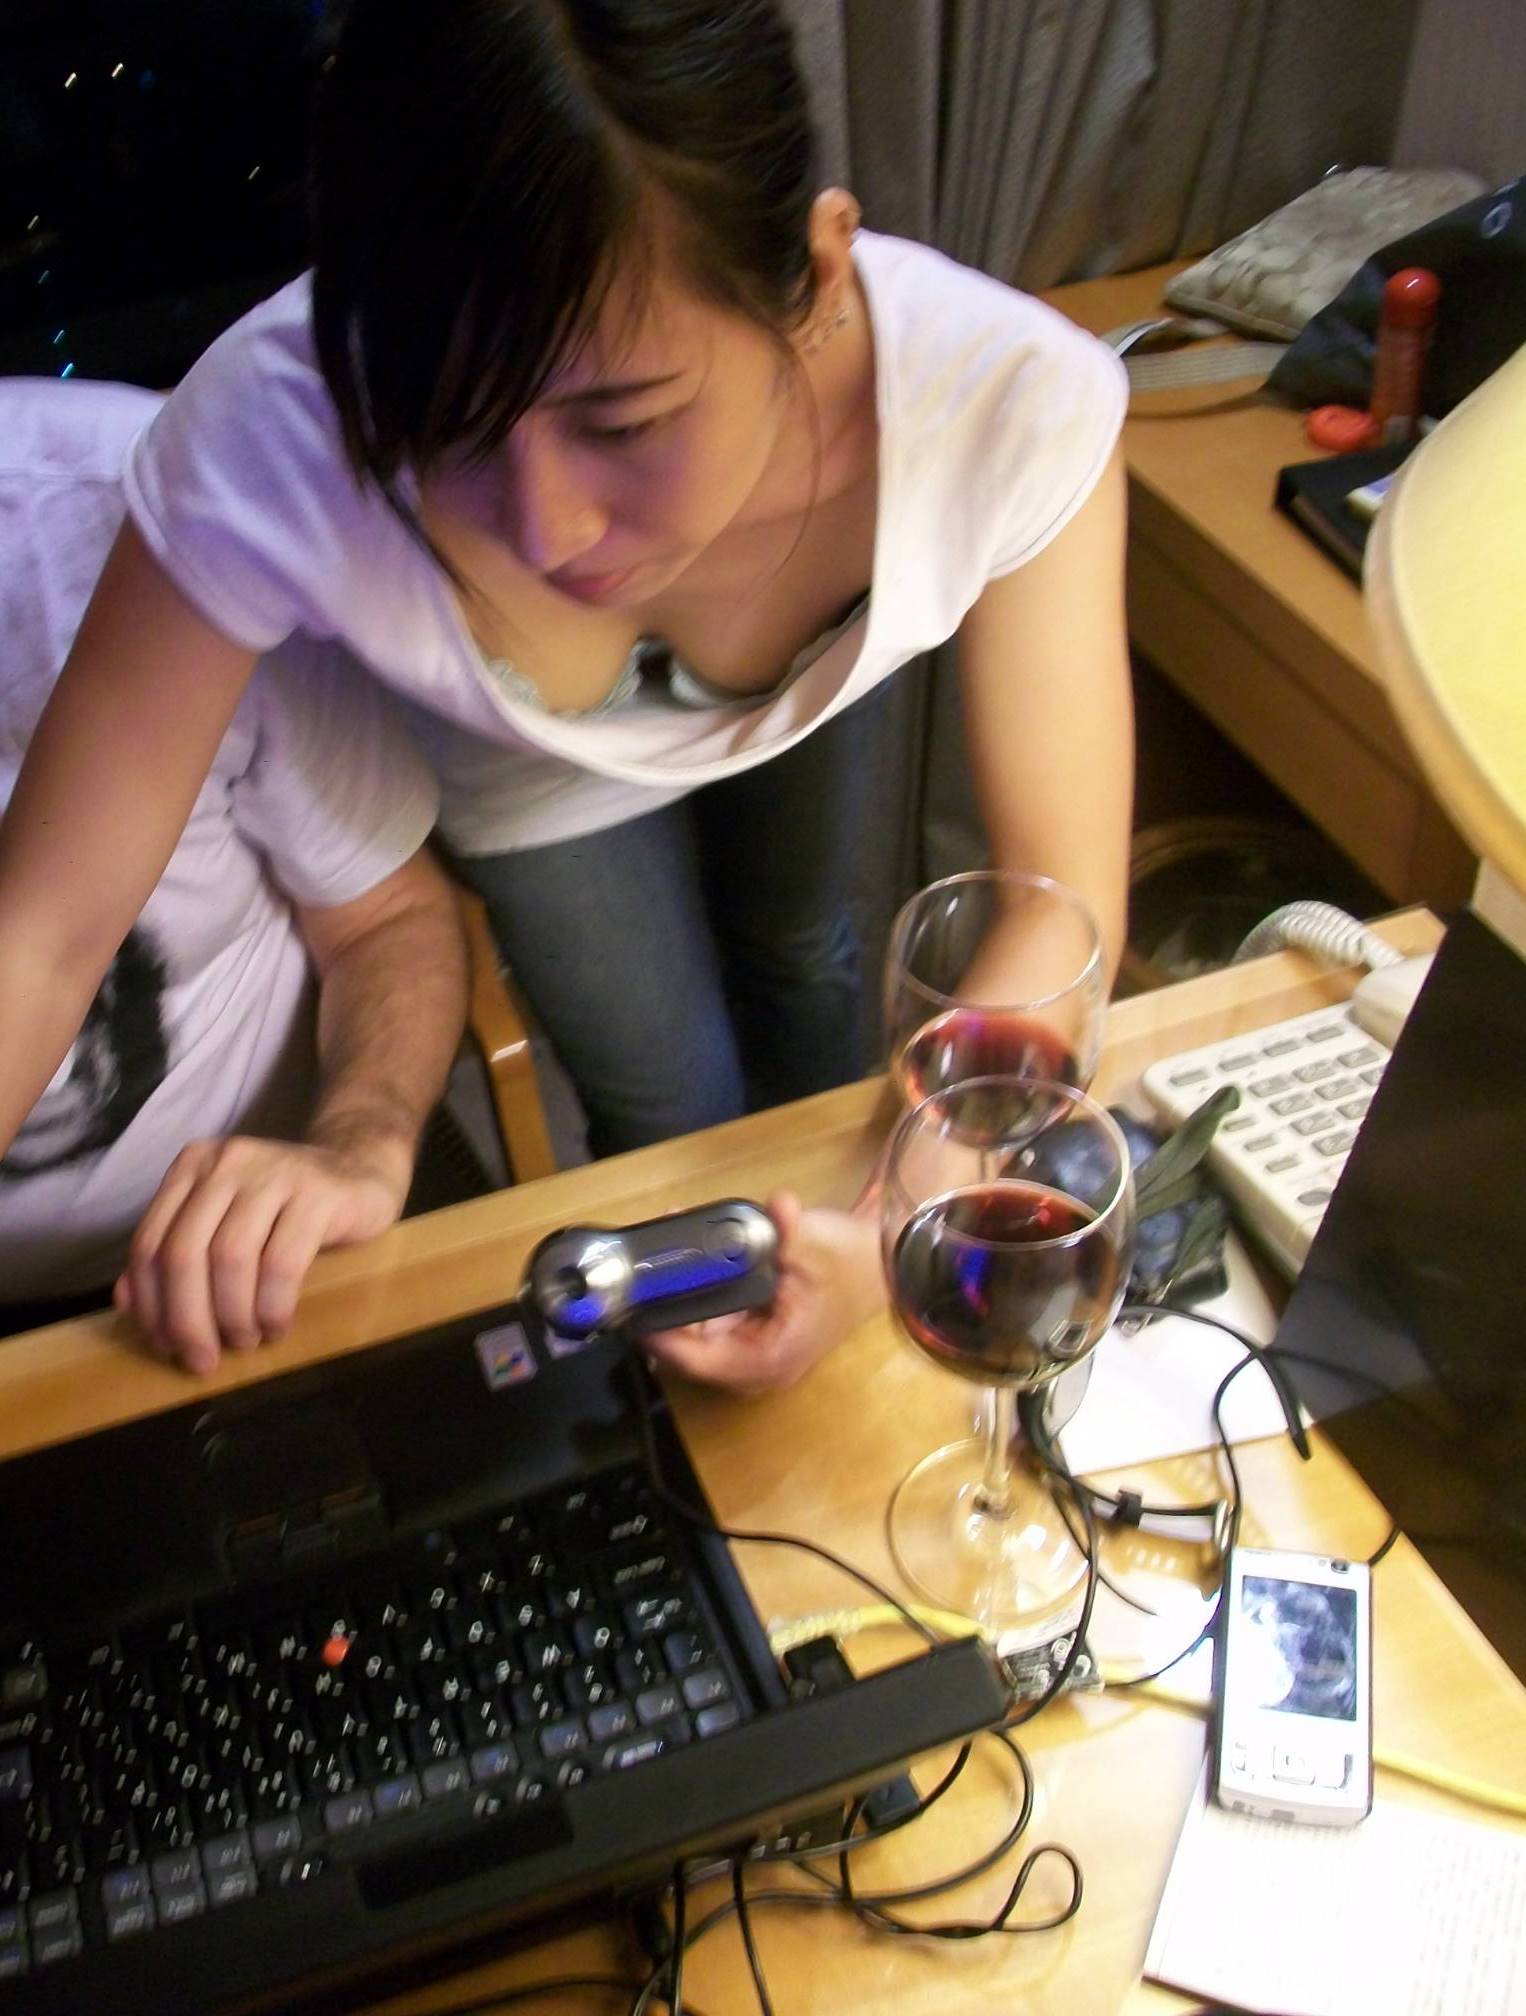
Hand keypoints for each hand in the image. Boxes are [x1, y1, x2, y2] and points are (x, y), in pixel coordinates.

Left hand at [113, 1133, 409, 1373]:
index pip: (150, 1242)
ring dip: (233, 1316)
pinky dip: (273, 1305)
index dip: (152, 1304)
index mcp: (192, 1166)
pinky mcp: (319, 1194)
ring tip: (247, 1340)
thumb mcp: (222, 1222)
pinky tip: (278, 1324)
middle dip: (188, 1320)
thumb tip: (125, 1302)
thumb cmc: (282, 1207)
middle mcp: (227, 1161)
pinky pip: (282, 1262)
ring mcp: (275, 1172)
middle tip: (204, 1360)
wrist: (358, 1171)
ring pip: (230, 1258)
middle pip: (185, 1252)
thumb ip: (173, 1254)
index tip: (166, 1347)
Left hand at [640, 1190, 883, 1396]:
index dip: (659, 1336)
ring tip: (655, 1259)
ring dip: (674, 1302)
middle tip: (637, 1271)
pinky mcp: (748, 1337)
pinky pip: (707, 1325)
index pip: (699, 1360)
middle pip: (687, 1352)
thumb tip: (778, 1205)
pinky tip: (680, 1263)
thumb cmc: (849, 1262)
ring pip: (693, 1337)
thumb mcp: (818, 1244)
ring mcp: (751, 1354)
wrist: (876, 1264)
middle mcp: (756, 1367)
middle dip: (661, 1311)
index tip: (633, 1304)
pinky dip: (691, 1297)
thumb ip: (789, 1229)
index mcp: (771, 1357)